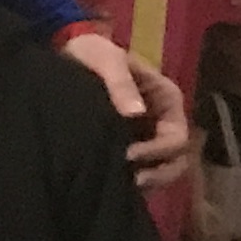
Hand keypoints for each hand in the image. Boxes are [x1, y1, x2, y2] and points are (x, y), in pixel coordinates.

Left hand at [61, 30, 195, 188]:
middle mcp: (162, 121)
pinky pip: (139, 170)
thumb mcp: (106, 60)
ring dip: (148, 181)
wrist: (64, 55)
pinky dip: (129, 181)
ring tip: (120, 187)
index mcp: (166, 100)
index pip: (176, 136)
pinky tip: (110, 185)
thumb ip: (120, 84)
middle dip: (159, 174)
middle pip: (176, 159)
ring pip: (161, 169)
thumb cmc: (92, 52)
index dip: (158, 150)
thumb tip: (136, 114)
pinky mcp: (126, 146)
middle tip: (129, 181)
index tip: (127, 154)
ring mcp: (146, 136)